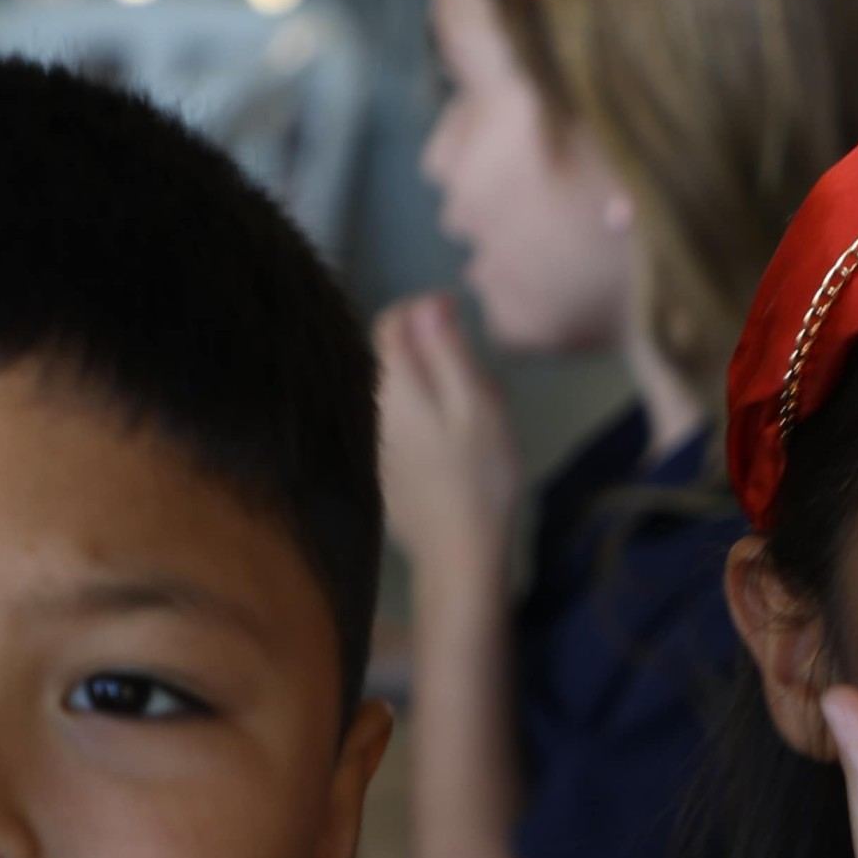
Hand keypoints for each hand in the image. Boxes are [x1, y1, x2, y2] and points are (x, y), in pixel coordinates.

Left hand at [372, 295, 523, 591]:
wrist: (458, 554)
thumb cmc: (479, 475)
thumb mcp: (478, 404)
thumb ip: (449, 350)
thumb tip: (428, 303)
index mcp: (396, 385)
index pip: (390, 322)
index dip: (422, 309)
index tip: (458, 314)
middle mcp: (376, 408)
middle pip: (396, 358)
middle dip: (434, 352)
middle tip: (481, 375)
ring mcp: (379, 442)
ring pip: (403, 393)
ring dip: (435, 388)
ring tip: (478, 413)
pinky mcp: (388, 471)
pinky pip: (405, 425)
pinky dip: (429, 420)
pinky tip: (459, 448)